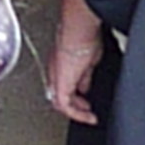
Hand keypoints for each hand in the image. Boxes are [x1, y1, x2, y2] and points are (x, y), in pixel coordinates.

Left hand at [45, 0, 102, 124]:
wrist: (78, 28)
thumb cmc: (84, 35)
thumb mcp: (88, 59)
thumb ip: (85, 74)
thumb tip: (85, 86)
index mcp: (61, 63)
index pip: (63, 82)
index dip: (74, 93)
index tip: (85, 99)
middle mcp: (56, 70)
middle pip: (58, 94)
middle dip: (74, 105)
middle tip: (86, 111)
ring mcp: (57, 76)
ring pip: (59, 101)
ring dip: (75, 111)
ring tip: (87, 116)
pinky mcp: (61, 83)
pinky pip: (64, 105)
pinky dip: (76, 114)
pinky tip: (87, 117)